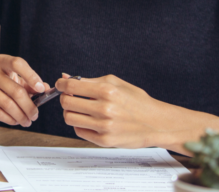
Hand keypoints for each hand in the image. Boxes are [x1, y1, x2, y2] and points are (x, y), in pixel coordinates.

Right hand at [0, 55, 48, 127]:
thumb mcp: (15, 82)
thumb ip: (30, 85)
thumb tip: (46, 88)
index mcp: (1, 62)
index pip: (17, 63)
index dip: (31, 76)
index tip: (41, 89)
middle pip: (16, 90)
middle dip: (29, 106)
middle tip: (35, 115)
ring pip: (8, 104)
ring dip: (21, 115)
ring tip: (26, 121)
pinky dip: (9, 119)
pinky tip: (14, 121)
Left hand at [56, 73, 218, 152]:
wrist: (157, 123)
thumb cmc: (137, 101)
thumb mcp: (116, 83)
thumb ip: (88, 80)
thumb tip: (65, 78)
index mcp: (107, 91)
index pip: (70, 86)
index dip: (61, 85)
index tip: (61, 86)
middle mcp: (105, 108)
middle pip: (66, 103)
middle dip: (65, 98)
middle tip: (72, 98)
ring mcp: (104, 126)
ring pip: (69, 118)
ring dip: (71, 112)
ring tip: (82, 110)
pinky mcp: (105, 141)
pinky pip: (79, 131)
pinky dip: (81, 125)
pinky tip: (91, 121)